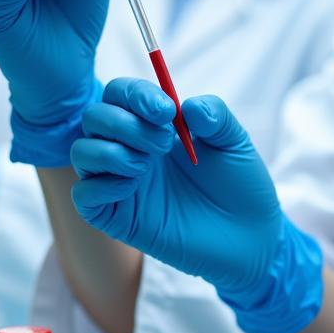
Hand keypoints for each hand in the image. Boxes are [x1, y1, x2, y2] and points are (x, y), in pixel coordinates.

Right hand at [70, 78, 322, 332]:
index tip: (166, 111)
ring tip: (147, 166)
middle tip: (164, 142)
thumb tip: (188, 106)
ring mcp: (122, 184)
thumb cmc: (242, 187)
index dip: (134, 95)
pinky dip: (100, 185)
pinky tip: (132, 188)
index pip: (120, 95)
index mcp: (154, 127)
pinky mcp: (117, 218)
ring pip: (81, 152)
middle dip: (123, 122)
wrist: (252, 238)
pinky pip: (84, 195)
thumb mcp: (235, 142)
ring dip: (110, 151)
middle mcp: (132, 150)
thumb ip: (215, 116)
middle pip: (94, 117)